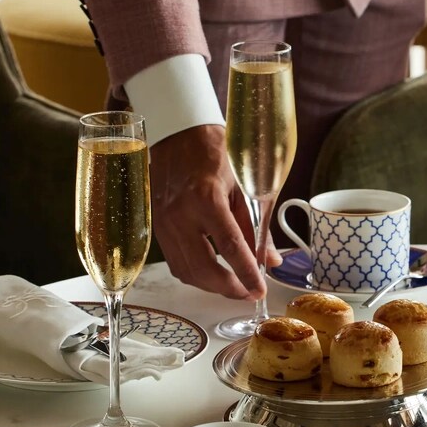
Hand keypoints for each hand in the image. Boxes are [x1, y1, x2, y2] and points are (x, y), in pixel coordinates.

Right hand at [149, 125, 280, 299]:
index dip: (246, 273)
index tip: (259, 290)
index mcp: (206, 199)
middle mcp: (180, 214)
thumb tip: (270, 260)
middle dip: (228, 288)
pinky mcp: (156, 226)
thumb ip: (257, 226)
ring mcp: (164, 221)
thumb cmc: (216, 153)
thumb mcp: (245, 184)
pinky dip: (195, 273)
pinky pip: (175, 261)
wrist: (179, 134)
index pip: (230, 247)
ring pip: (186, 270)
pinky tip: (212, 273)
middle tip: (249, 293)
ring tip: (234, 286)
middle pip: (203, 267)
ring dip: (211, 285)